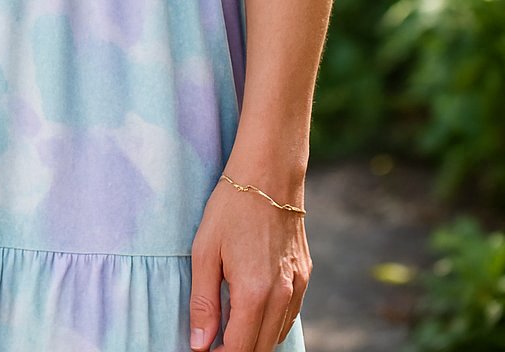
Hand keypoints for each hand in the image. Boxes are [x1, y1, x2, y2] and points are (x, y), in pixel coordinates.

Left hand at [188, 177, 310, 349]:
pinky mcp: (305, 275)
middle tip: (213, 340)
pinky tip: (252, 306)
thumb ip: (203, 303)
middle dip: (236, 350)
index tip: (203, 350)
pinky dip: (271, 321)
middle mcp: (282, 295)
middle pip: (260, 349)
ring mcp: (298, 286)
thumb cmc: (231, 206)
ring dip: (254, 338)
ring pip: (277, 334)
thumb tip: (199, 344)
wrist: (269, 171)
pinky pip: (289, 314)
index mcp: (254, 293)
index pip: (239, 350)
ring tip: (229, 323)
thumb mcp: (204, 251)